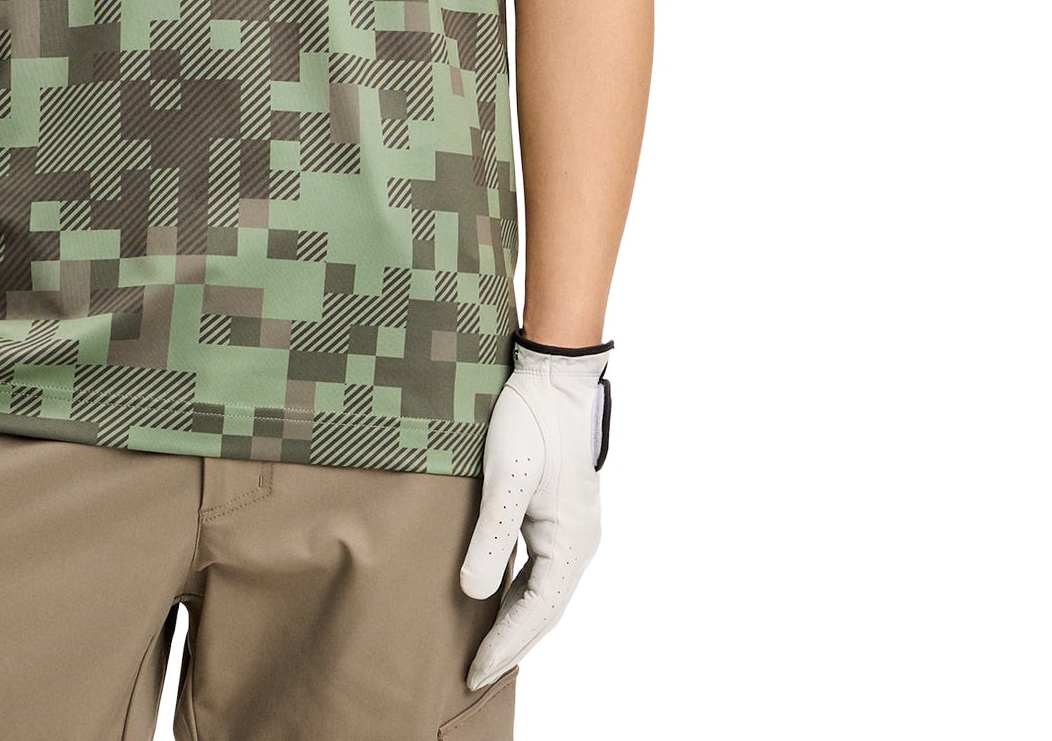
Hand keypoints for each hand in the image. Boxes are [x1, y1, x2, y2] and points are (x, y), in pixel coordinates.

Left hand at [459, 334, 613, 687]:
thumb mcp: (505, 477)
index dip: (505, 645)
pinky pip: (543, 569)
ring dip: (516, 621)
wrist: (553, 377)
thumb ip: (491, 536)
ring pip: (544, 592)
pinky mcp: (561, 515)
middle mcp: (578, 542)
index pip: (536, 612)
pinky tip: (498, 598)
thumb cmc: (529, 421)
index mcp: (570, 542)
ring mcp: (573, 529)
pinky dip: (521, 593)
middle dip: (511, 644)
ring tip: (484, 649)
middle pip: (544, 610)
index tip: (474, 671)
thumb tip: (472, 593)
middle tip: (474, 674)